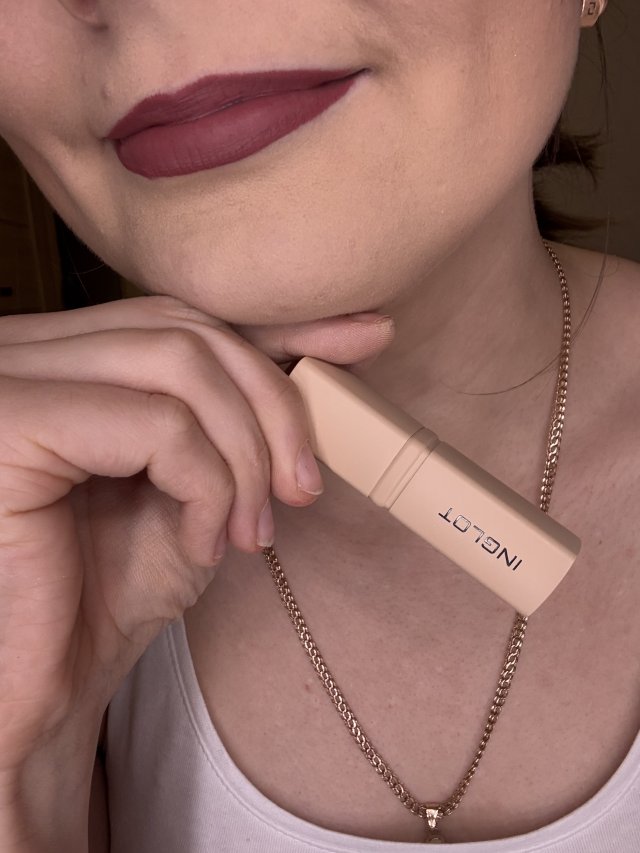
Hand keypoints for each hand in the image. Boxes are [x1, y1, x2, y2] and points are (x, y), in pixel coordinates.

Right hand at [0, 295, 393, 771]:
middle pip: (185, 330)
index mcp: (61, 356)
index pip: (181, 314)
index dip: (276, 329)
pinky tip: (201, 544)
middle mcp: (25, 349)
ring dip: (244, 454)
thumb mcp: (204, 478)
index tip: (363, 343)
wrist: (47, 684)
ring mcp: (9, 379)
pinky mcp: (10, 426)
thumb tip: (358, 333)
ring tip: (251, 531)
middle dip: (272, 406)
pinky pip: (156, 426)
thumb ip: (254, 402)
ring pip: (179, 365)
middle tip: (301, 488)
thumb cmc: (117, 587)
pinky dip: (206, 485)